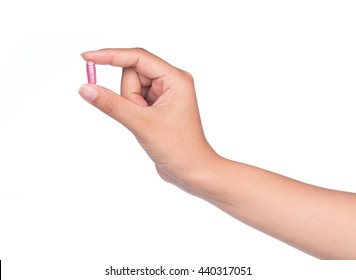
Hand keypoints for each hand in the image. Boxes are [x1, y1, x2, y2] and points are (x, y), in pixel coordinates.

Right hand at [79, 48, 217, 194]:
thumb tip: (85, 88)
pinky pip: (135, 100)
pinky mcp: (159, 107)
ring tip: (146, 124)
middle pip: (133, 74)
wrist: (192, 172)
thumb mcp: (141, 124)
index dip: (111, 55)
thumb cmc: (178, 148)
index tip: (86, 57)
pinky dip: (133, 112)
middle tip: (141, 116)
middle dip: (129, 96)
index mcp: (175, 78)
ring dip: (131, 107)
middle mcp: (171, 82)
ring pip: (132, 89)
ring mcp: (165, 95)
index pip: (138, 57)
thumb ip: (112, 104)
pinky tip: (146, 126)